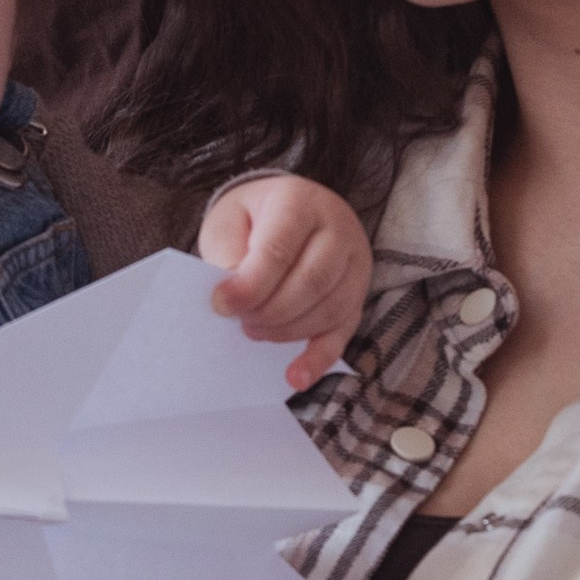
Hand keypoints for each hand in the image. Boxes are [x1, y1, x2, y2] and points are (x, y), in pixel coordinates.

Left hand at [198, 172, 371, 385]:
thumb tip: (231, 296)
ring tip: (253, 331)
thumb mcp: (230, 220)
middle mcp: (338, 229)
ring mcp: (355, 263)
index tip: (221, 305)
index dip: (249, 284)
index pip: (279, 250)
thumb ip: (228, 252)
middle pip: (310, 282)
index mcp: (300, 202)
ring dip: (286, 331)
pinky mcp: (358, 294)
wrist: (289, 208)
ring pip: (329, 309)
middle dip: (269, 311)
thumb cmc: (253, 217)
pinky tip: (296, 378)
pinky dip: (318, 358)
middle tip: (239, 321)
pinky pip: (343, 331)